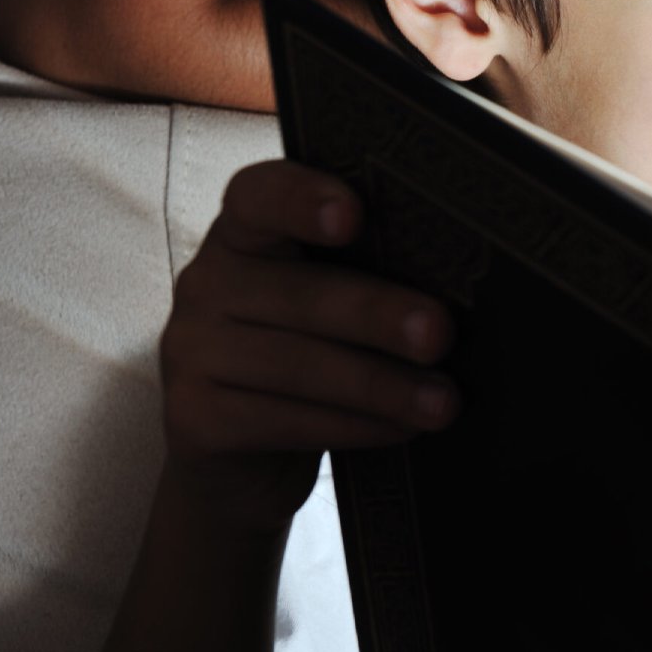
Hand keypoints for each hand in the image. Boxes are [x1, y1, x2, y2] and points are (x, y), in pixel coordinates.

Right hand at [161, 160, 456, 530]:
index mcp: (246, 234)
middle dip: (377, 314)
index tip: (354, 216)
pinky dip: (353, 426)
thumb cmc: (312, 354)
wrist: (238, 456)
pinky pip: (282, 419)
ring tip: (443, 401)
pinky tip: (400, 429)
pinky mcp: (191, 418)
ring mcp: (189, 351)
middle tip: (441, 334)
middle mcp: (206, 282)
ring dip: (381, 385)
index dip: (302, 199)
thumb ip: (370, 274)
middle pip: (298, 292)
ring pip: (296, 364)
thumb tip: (461, 286)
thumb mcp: (331, 303)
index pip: (260, 195)